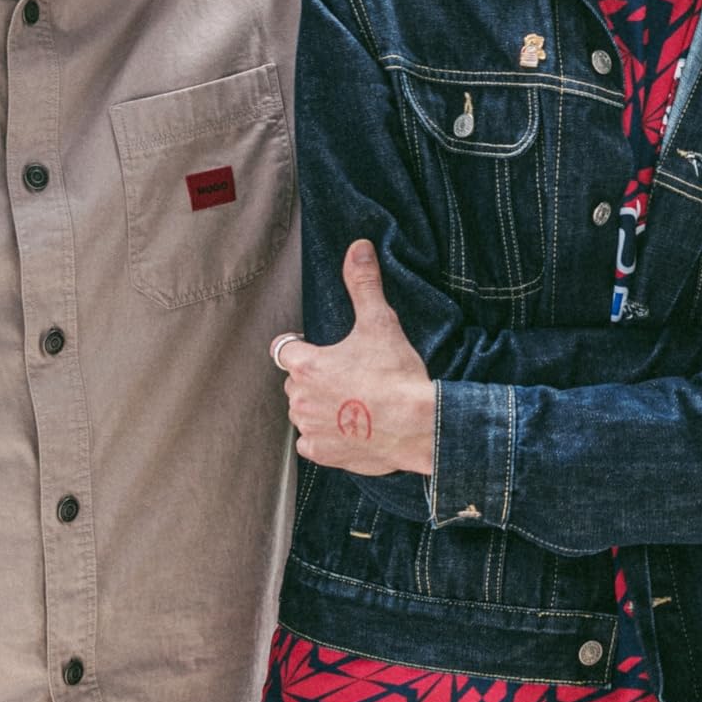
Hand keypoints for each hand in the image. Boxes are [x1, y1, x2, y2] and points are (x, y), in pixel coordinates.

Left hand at [272, 242, 435, 477]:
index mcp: (306, 364)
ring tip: (353, 403)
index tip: (320, 349)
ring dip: (320, 407)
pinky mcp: (321, 453)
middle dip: (316, 378)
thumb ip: (363, 284)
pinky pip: (311, 443)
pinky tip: (350, 429)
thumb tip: (358, 248)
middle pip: (296, 382)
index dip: (301, 347)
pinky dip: (325, 437)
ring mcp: (308, 428)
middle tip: (350, 377)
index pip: (284, 349)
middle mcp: (298, 398)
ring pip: (304, 412)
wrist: (417, 425)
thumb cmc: (396, 374)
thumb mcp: (380, 322)